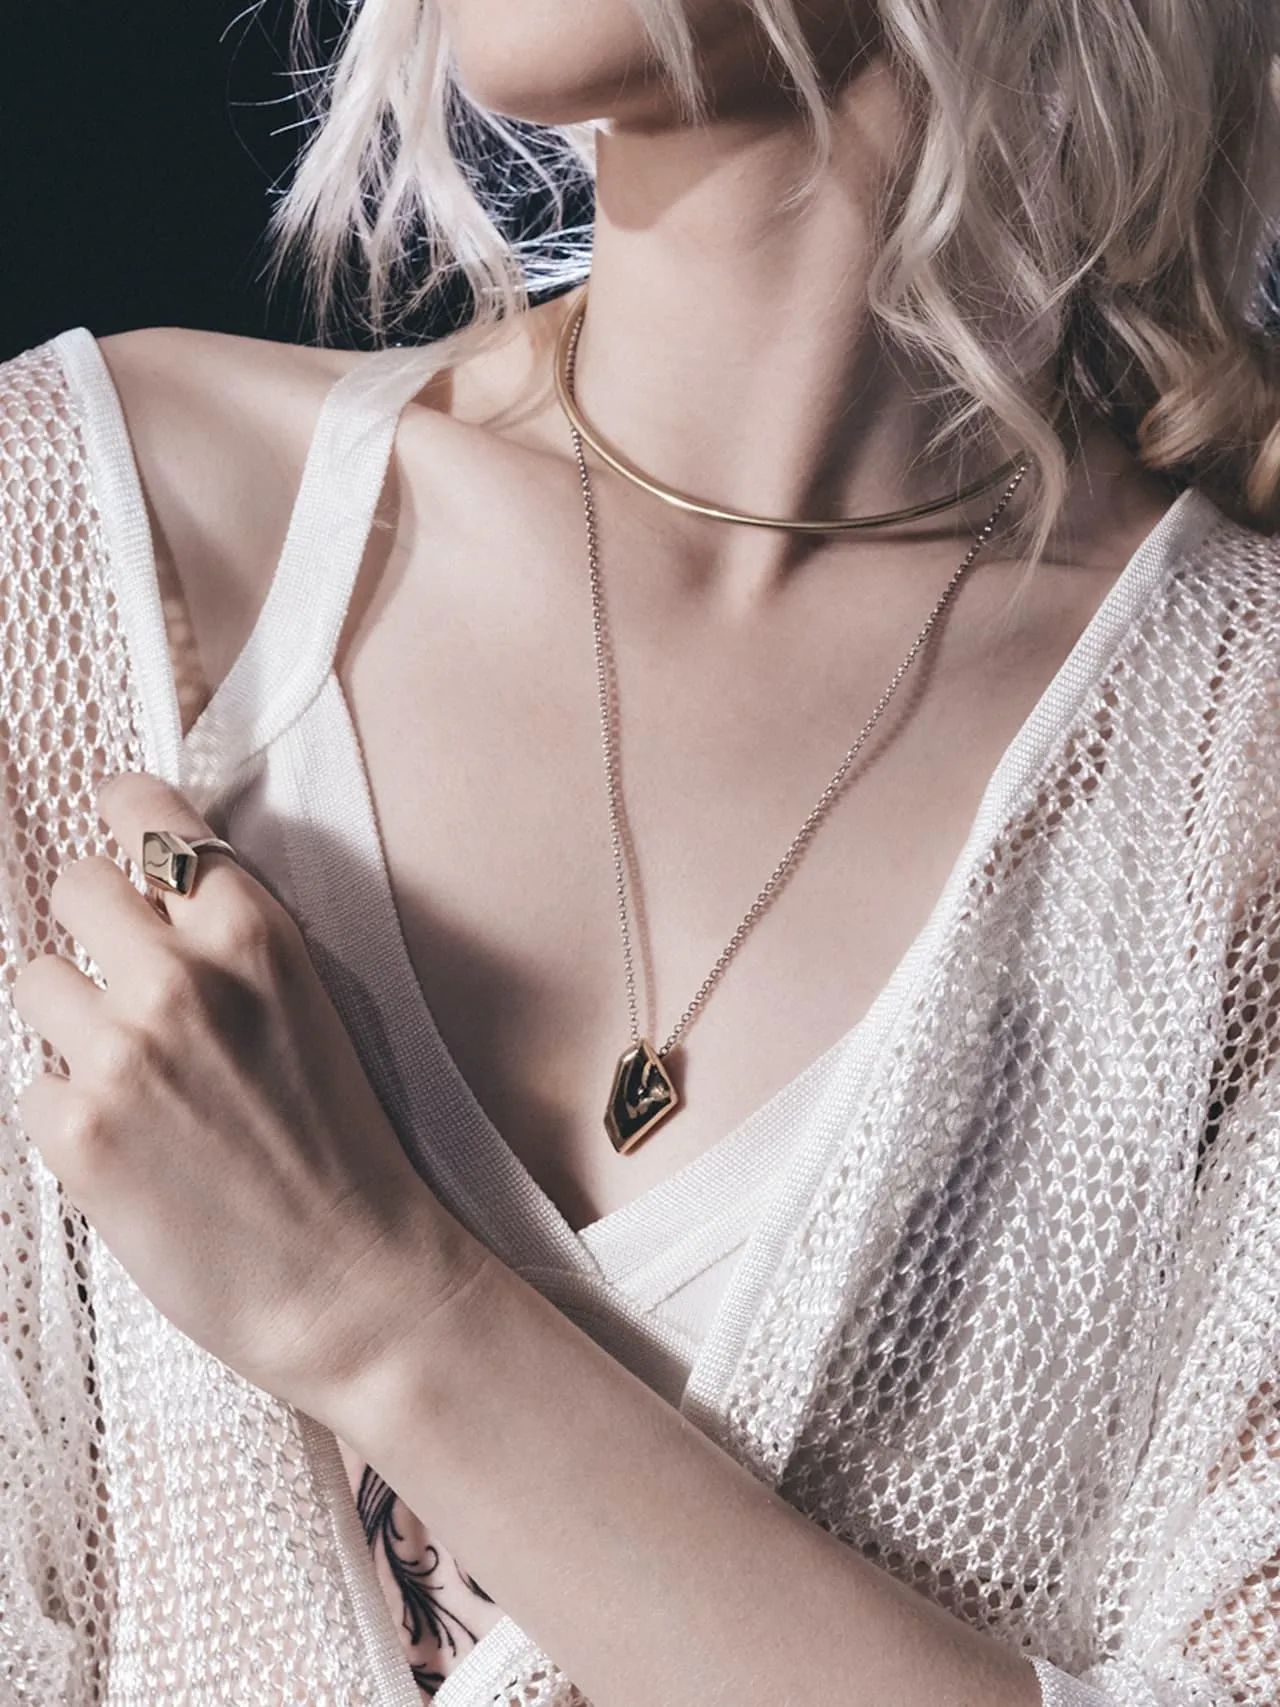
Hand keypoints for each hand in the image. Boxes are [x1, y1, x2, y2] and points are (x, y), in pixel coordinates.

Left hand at [11, 769, 484, 1420]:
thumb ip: (231, 941)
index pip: (145, 813)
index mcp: (255, 935)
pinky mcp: (76, 1132)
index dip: (124, 819)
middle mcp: (182, 977)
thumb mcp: (311, 1006)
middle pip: (71, 884)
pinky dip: (67, 1108)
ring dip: (70, 1019)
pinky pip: (31, 1081)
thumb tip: (147, 891)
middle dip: (91, 925)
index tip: (121, 841)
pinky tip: (130, 1144)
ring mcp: (121, 1052)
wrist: (350, 1277)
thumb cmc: (342, 1146)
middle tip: (125, 979)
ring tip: (131, 1075)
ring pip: (34, 979)